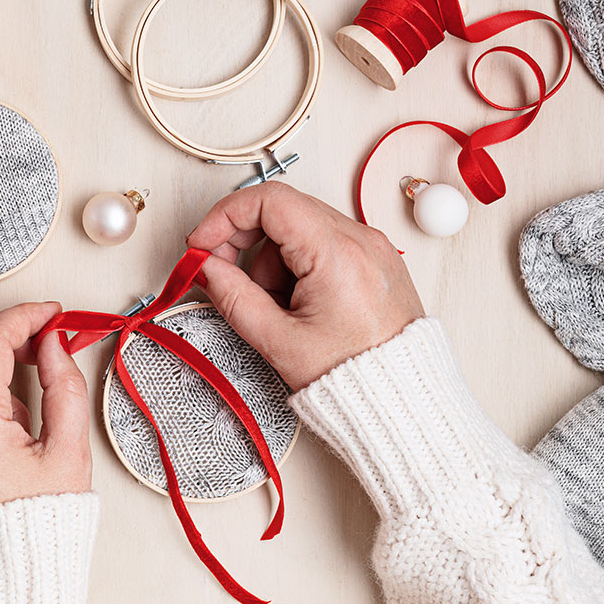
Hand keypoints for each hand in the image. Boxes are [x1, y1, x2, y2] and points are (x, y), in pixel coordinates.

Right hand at [186, 182, 423, 389]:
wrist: (401, 402)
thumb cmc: (352, 379)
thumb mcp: (277, 341)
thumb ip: (232, 297)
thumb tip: (205, 268)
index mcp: (336, 254)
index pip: (268, 201)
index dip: (225, 216)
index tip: (202, 243)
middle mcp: (361, 239)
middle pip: (282, 209)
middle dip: (243, 239)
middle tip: (222, 272)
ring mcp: (372, 246)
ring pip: (300, 228)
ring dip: (272, 260)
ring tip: (278, 308)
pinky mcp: (375, 259)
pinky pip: (323, 243)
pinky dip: (298, 265)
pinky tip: (298, 304)